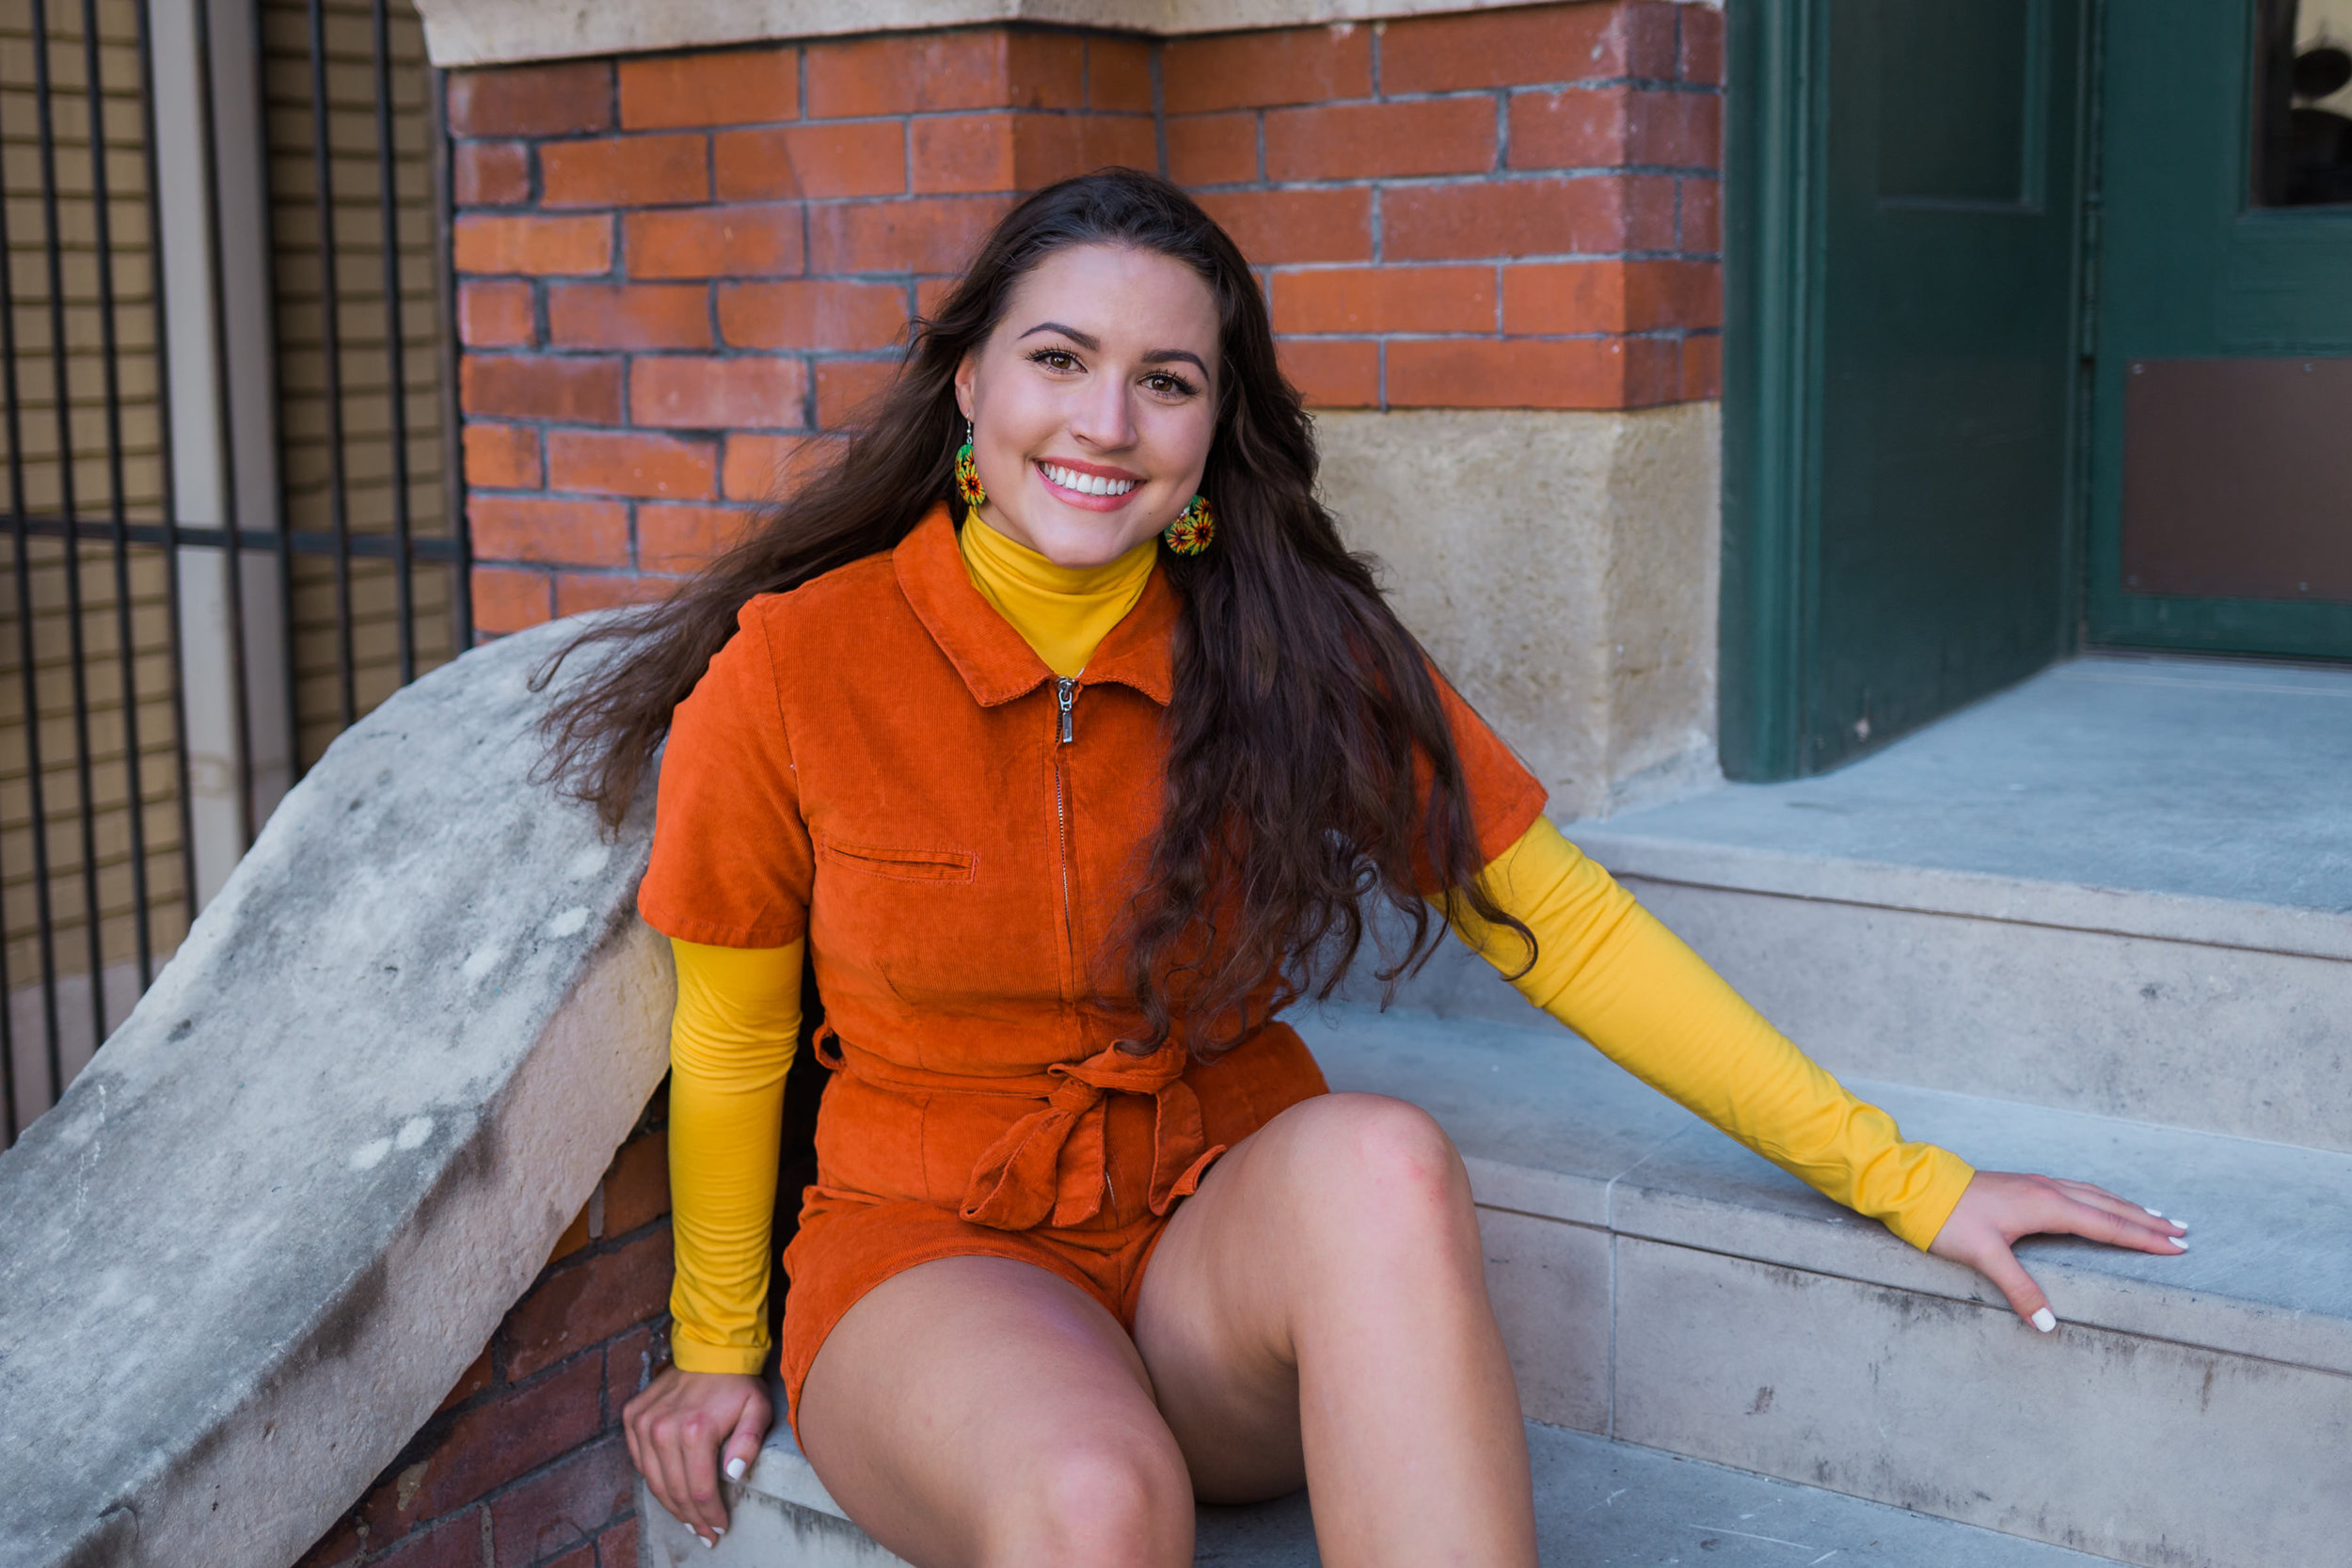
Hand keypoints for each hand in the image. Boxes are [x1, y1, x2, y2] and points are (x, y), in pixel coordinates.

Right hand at [622, 1364, 771, 1547]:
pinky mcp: (633, 1416)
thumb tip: (732, 1475)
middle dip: (691, 1518)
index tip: (719, 1528)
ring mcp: (644, 1422)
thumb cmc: (737, 1383)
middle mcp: (663, 1428)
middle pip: (675, 1491)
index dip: (710, 1515)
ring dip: (670, 1505)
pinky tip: (668, 1491)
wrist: (710, 1350)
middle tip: (704, 1534)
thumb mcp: (758, 1409)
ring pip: (653, 1481)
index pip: (700, 1490)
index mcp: (695, 1430)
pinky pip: (639, 1461)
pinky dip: (652, 1480)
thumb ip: (748, 1443)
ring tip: (687, 1521)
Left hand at [1928, 1169, 2186, 1331]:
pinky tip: (2101, 1203)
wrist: (1917, 1186)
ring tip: (2155, 1216)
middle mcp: (2047, 1190)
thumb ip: (2018, 1289)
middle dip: (2146, 1221)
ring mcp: (2036, 1184)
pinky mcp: (2024, 1185)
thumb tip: (2047, 1324)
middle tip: (2182, 1232)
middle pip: (2108, 1207)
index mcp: (2046, 1205)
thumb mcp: (1983, 1256)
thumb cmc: (1948, 1219)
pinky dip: (2100, 1198)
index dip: (2142, 1238)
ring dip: (2126, 1206)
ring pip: (2093, 1194)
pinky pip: (2076, 1190)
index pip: (2106, 1225)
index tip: (2177, 1247)